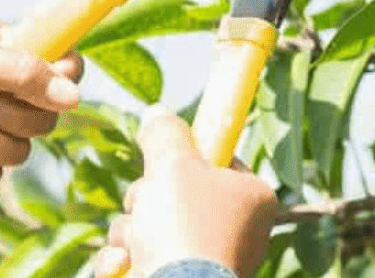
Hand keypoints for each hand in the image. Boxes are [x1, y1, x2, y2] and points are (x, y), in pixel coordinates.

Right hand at [94, 107, 277, 277]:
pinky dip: (123, 258)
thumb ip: (165, 133)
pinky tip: (123, 263)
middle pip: (174, 191)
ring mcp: (204, 260)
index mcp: (251, 197)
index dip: (184, 155)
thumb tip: (158, 113)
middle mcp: (233, 230)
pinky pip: (138, 256)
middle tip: (148, 203)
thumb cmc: (186, 229)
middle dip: (146, 197)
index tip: (166, 154)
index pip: (216, 159)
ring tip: (137, 241)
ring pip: (149, 223)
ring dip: (130, 228)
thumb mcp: (174, 163)